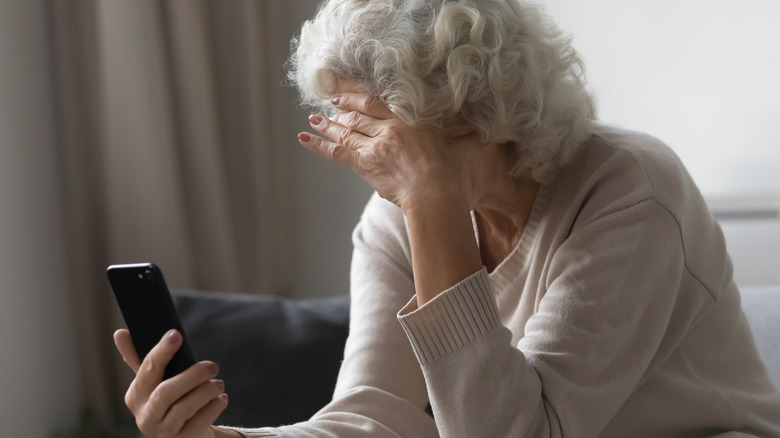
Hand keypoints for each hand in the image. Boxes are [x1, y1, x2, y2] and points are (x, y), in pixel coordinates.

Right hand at [114, 329, 229, 437]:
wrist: (185, 433)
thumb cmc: (169, 400)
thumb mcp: (154, 381)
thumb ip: (139, 358)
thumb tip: (120, 333)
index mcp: (136, 396)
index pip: (146, 370)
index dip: (161, 351)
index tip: (176, 335)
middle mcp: (145, 416)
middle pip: (165, 392)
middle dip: (192, 376)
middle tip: (213, 366)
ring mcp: (163, 432)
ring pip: (183, 408)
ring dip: (206, 391)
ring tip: (219, 384)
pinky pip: (200, 423)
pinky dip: (213, 407)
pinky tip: (220, 399)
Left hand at [298, 92, 484, 212]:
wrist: (435, 194)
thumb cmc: (452, 174)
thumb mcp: (463, 149)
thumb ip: (469, 137)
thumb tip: (491, 134)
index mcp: (410, 121)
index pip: (377, 103)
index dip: (359, 97)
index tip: (347, 94)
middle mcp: (389, 128)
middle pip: (358, 115)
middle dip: (341, 110)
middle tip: (329, 106)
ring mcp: (374, 145)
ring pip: (346, 130)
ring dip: (327, 125)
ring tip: (314, 120)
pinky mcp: (364, 163)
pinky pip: (336, 150)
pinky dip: (318, 144)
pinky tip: (303, 138)